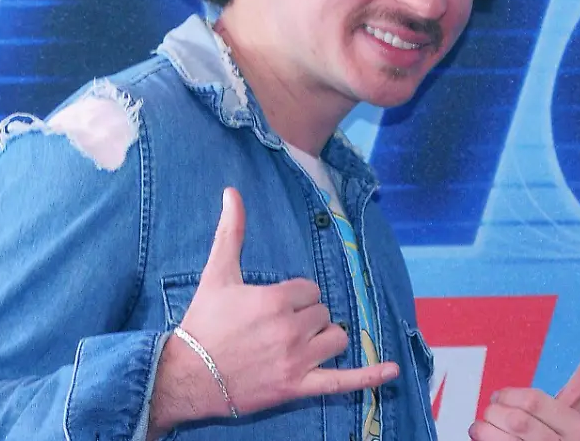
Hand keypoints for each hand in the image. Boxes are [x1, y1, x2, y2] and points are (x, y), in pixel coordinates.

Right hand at [151, 187, 398, 430]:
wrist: (188, 376)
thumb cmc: (203, 323)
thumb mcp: (217, 274)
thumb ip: (231, 232)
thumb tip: (232, 192)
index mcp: (276, 299)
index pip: (309, 289)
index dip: (293, 297)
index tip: (270, 307)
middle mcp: (291, 329)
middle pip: (322, 312)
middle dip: (305, 317)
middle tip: (274, 328)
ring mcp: (297, 360)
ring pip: (335, 338)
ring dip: (323, 338)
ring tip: (298, 343)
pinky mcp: (298, 387)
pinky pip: (342, 382)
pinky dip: (370, 377)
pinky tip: (391, 371)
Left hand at [469, 332, 579, 440]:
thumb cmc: (557, 437)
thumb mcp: (574, 409)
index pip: (532, 401)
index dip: (508, 395)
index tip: (502, 397)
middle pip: (515, 418)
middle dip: (495, 411)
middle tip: (493, 413)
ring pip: (499, 435)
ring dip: (484, 428)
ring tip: (487, 428)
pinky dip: (481, 439)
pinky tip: (486, 440)